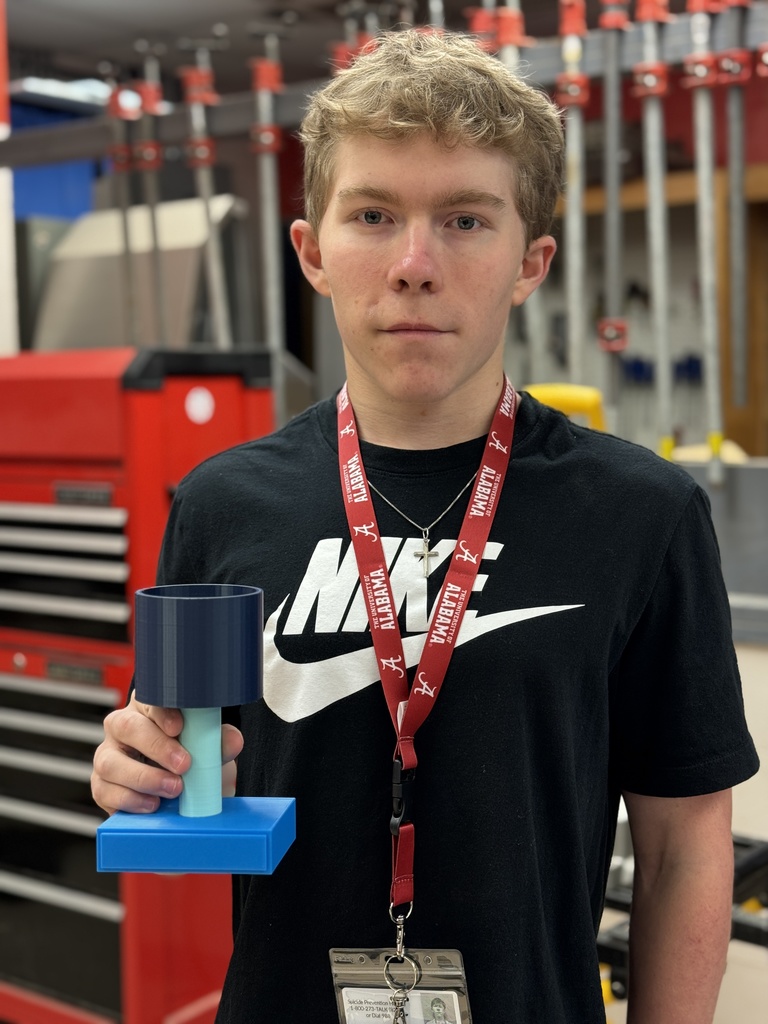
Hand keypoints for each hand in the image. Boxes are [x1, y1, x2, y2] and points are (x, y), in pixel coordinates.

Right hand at [91, 693, 243, 814]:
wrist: (179, 788)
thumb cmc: (189, 755)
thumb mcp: (208, 746)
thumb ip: (219, 741)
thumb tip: (232, 740)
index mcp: (147, 706)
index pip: (149, 699)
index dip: (163, 713)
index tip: (180, 728)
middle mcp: (122, 726)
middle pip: (126, 727)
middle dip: (156, 747)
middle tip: (184, 765)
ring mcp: (108, 755)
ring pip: (110, 762)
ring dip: (144, 778)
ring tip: (173, 789)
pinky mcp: (102, 785)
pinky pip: (105, 792)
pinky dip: (130, 800)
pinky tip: (152, 804)